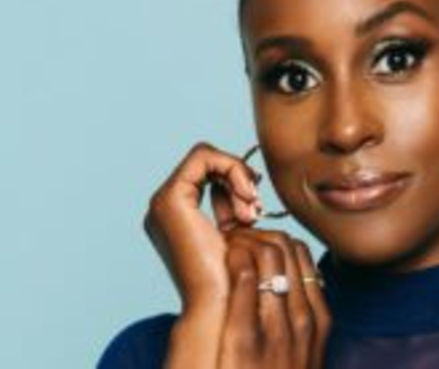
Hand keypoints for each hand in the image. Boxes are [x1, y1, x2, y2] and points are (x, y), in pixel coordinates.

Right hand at [144, 142, 261, 314]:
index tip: (255, 208)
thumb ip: (233, 208)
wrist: (222, 303)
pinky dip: (232, 169)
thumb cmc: (235, 276)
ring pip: (205, 156)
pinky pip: (204, 156)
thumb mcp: (236, 233)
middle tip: (254, 209)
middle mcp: (163, 207)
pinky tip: (246, 198)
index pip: (208, 174)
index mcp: (176, 214)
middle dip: (237, 178)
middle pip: (206, 163)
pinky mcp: (170, 200)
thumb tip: (248, 184)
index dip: (236, 181)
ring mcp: (162, 203)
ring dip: (237, 176)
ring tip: (251, 211)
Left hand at [219, 228, 330, 368]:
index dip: (275, 242)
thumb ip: (300, 326)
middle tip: (236, 238)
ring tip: (227, 245)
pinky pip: (245, 280)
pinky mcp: (244, 338)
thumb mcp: (303, 357)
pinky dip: (234, 259)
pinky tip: (223, 259)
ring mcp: (276, 330)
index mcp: (318, 321)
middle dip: (259, 235)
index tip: (254, 245)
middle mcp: (303, 320)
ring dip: (245, 241)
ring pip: (270, 256)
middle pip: (287, 251)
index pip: (302, 257)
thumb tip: (286, 296)